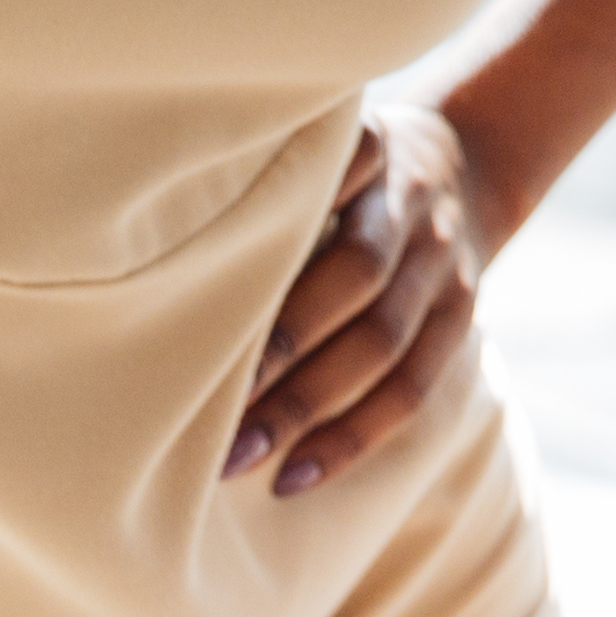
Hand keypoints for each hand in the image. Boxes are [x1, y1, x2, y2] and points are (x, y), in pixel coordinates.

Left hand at [229, 105, 484, 499]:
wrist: (468, 163)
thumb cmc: (341, 169)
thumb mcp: (315, 141)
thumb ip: (261, 177)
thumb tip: (147, 252)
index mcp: (369, 146)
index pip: (328, 176)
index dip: (273, 228)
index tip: (196, 284)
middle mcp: (412, 199)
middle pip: (356, 273)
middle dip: (282, 344)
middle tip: (207, 397)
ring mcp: (443, 261)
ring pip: (384, 341)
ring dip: (308, 405)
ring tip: (237, 457)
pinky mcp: (460, 315)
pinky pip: (414, 388)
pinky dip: (353, 437)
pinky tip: (296, 475)